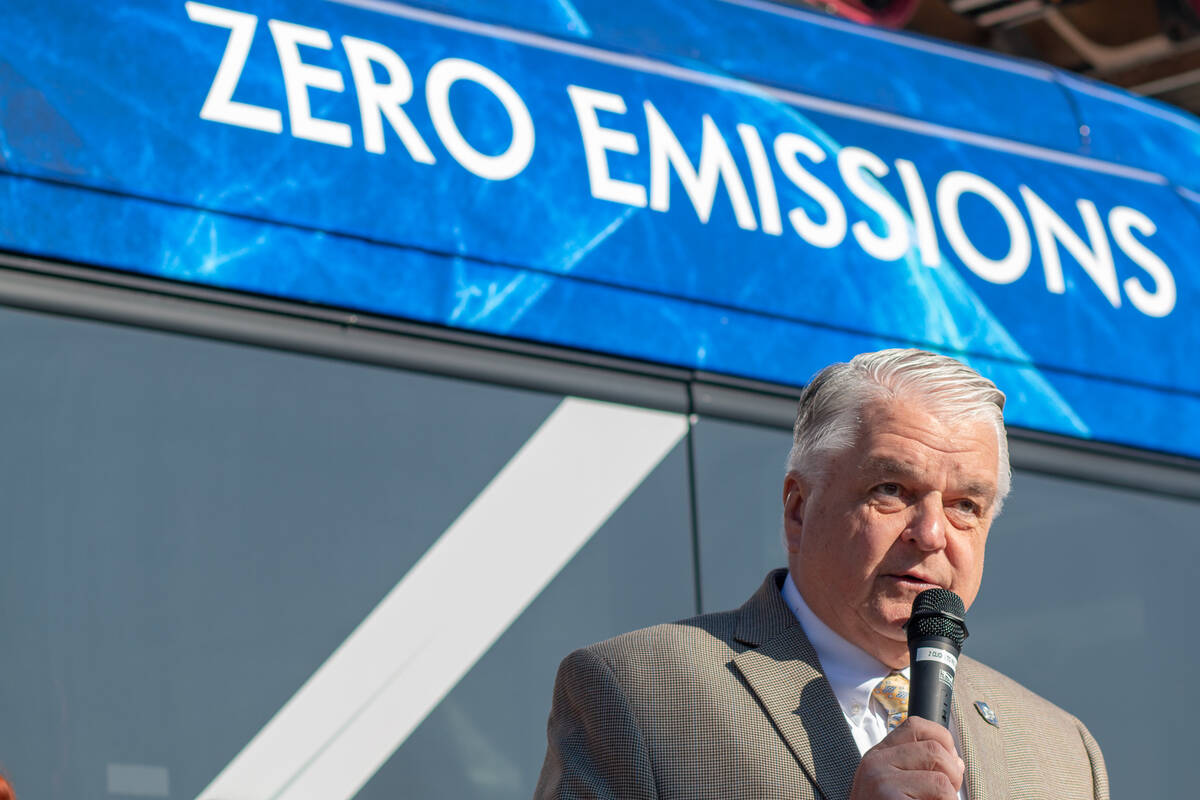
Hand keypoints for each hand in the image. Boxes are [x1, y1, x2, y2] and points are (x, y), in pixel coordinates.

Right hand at [849, 716, 963, 799]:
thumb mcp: (891, 786)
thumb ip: (918, 770)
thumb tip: (957, 762)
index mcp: (878, 756)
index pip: (917, 726)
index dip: (943, 739)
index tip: (951, 762)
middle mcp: (876, 764)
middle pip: (936, 750)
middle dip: (953, 776)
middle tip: (945, 797)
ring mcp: (882, 782)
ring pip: (942, 780)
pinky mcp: (891, 799)